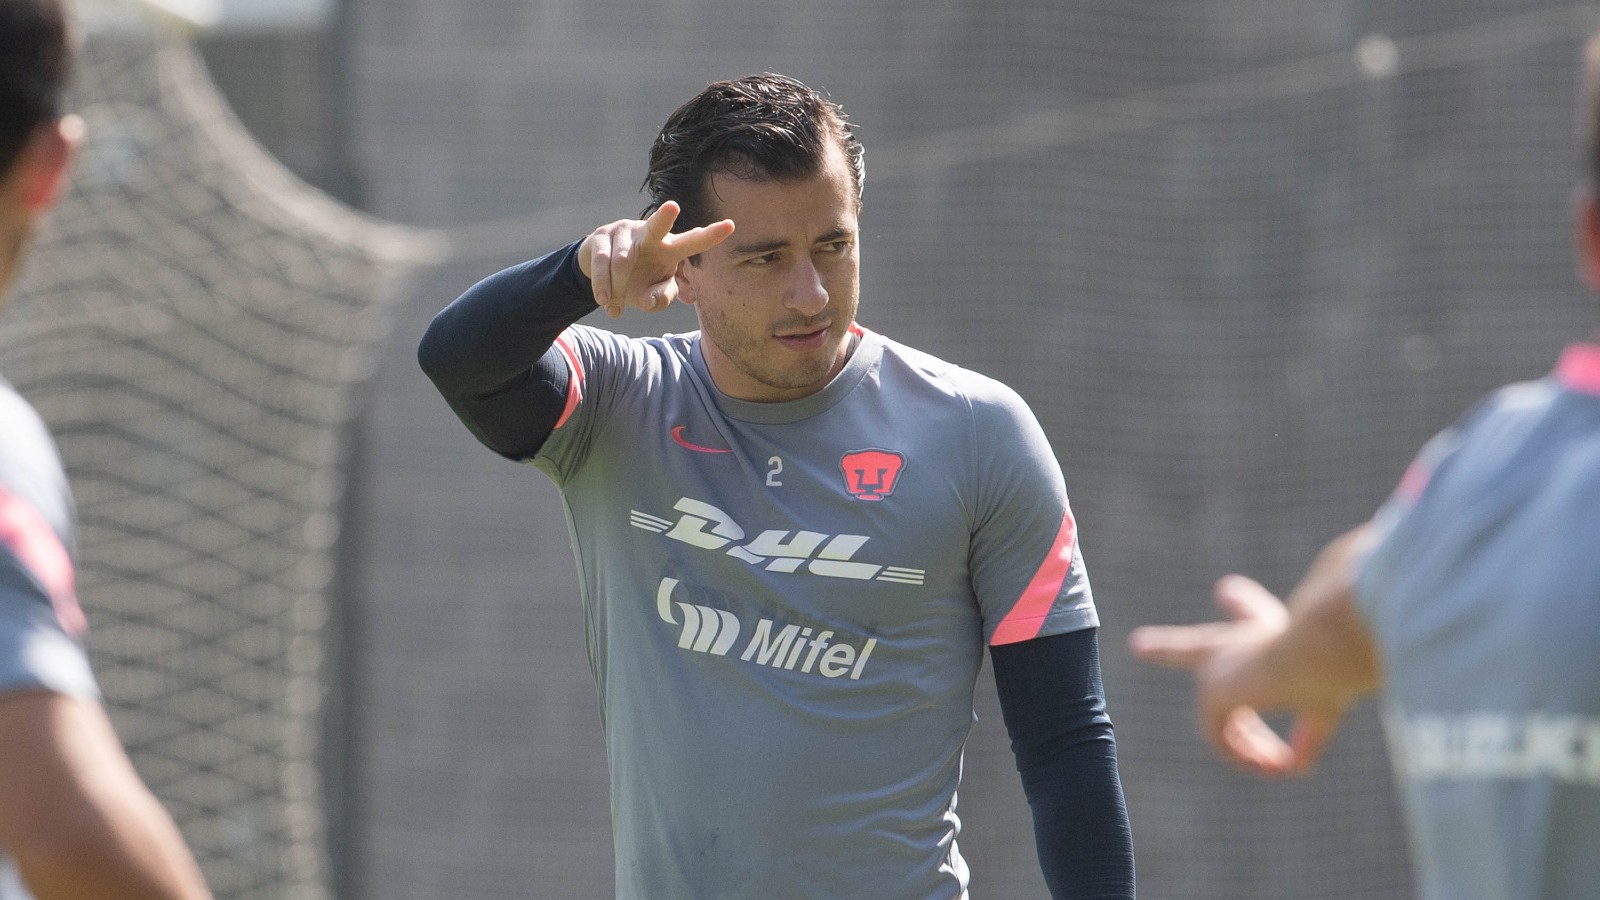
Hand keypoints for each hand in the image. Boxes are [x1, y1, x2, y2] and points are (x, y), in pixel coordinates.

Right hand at [578, 201, 733, 318]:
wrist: (598, 271)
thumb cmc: (636, 281)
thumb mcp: (651, 296)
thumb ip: (659, 300)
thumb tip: (652, 298)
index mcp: (669, 248)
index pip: (692, 242)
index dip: (710, 236)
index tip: (731, 226)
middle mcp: (649, 235)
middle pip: (657, 226)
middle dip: (665, 217)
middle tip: (673, 207)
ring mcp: (624, 232)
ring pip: (623, 262)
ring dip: (618, 289)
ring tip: (615, 306)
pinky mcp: (600, 237)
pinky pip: (602, 264)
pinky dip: (603, 287)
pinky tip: (606, 303)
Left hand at [1128, 574, 1348, 777]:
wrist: (1317, 651)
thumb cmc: (1328, 666)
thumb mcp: (1323, 705)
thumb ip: (1308, 734)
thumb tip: (1292, 767)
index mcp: (1268, 630)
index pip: (1250, 613)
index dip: (1242, 603)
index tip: (1226, 589)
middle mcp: (1235, 642)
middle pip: (1193, 646)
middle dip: (1165, 646)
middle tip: (1138, 644)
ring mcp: (1216, 666)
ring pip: (1221, 716)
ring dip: (1248, 747)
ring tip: (1272, 767)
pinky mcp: (1211, 692)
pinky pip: (1219, 736)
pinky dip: (1243, 755)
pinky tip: (1269, 765)